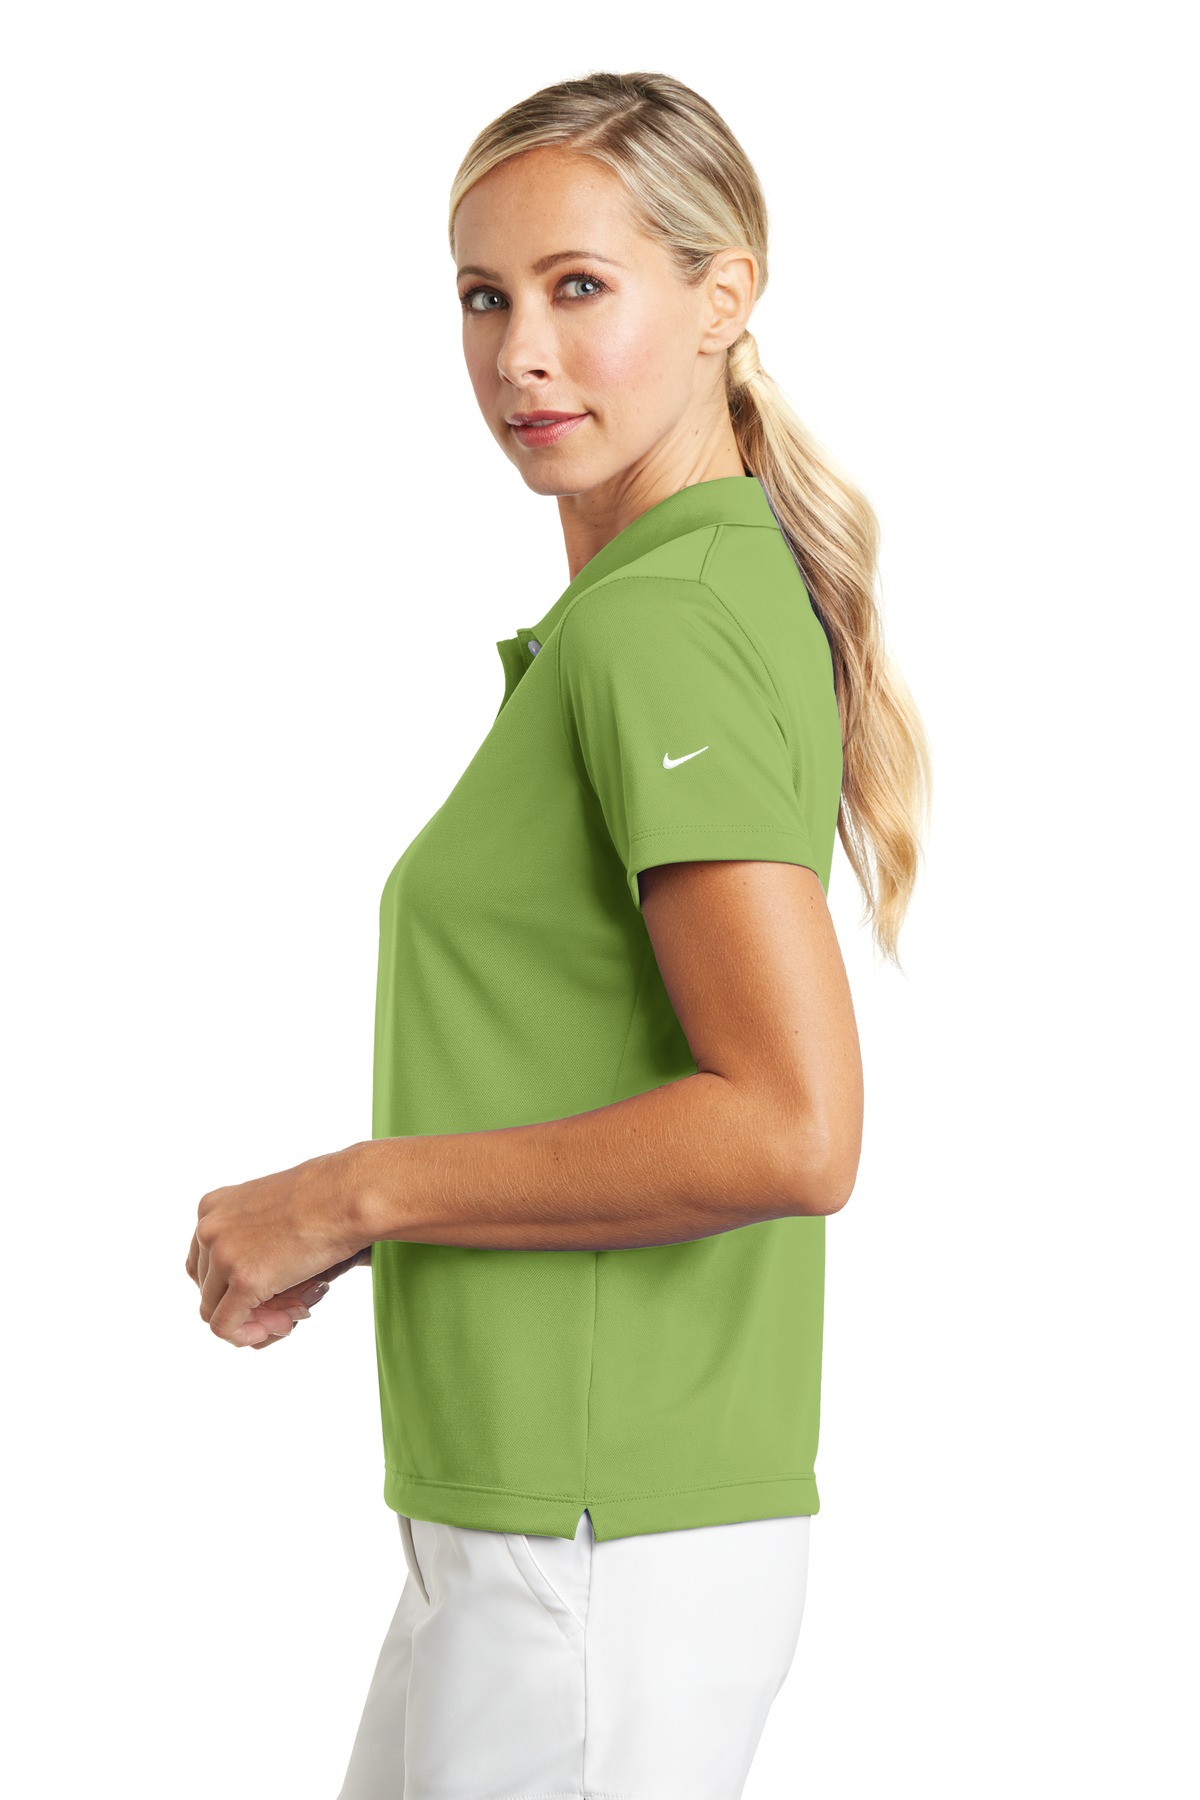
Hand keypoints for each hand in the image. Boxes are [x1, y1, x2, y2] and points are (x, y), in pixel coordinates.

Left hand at [186, 1144, 372, 1347]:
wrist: (346, 1194)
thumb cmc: (324, 1195)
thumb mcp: (271, 1208)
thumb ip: (251, 1236)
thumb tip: (254, 1276)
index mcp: (212, 1207)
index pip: (203, 1262)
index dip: (230, 1285)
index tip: (264, 1290)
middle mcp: (209, 1229)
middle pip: (208, 1288)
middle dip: (242, 1304)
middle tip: (284, 1307)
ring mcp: (223, 1255)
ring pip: (213, 1310)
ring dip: (251, 1320)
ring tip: (291, 1313)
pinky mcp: (244, 1280)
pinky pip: (226, 1327)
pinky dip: (247, 1336)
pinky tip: (282, 1327)